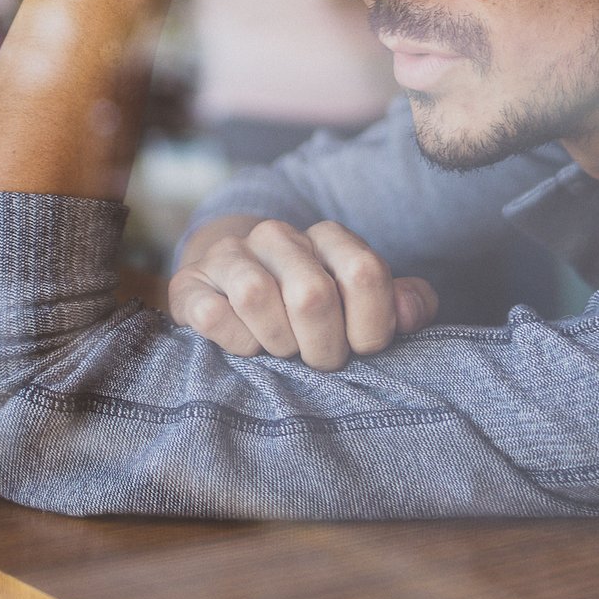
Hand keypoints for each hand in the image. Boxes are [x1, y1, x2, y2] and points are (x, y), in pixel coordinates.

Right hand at [170, 218, 439, 369]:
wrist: (232, 290)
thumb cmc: (311, 309)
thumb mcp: (363, 305)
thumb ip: (404, 306)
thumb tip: (409, 313)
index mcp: (328, 238)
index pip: (364, 274)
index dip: (370, 327)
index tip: (362, 348)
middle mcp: (278, 236)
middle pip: (312, 295)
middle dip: (323, 347)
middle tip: (321, 362)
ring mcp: (230, 256)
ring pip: (257, 297)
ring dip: (278, 343)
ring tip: (283, 351)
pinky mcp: (190, 283)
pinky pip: (213, 314)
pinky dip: (236, 342)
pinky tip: (246, 346)